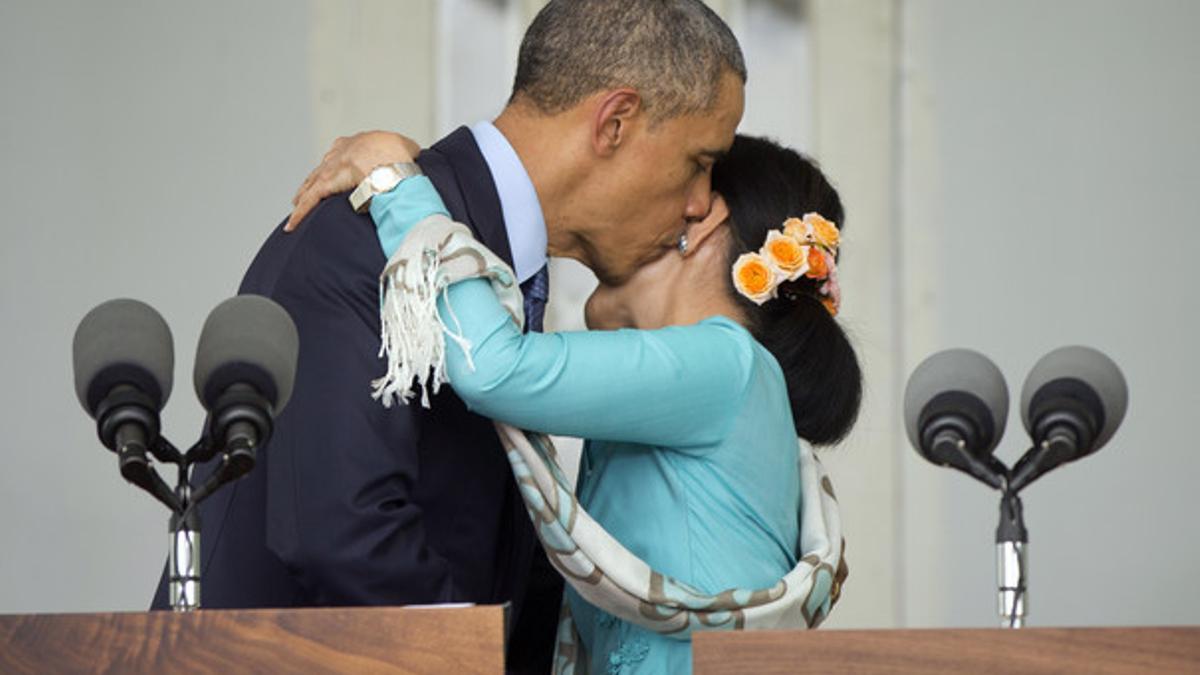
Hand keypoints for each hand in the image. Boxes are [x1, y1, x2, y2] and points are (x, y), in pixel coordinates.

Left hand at [285, 130, 421, 230]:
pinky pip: (308, 201)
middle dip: (316, 179)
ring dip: (303, 196)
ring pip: (311, 184)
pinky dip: (299, 214)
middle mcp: (339, 152)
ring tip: (297, 206)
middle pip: (322, 168)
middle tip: (311, 190)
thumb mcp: (406, 146)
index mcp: (357, 143)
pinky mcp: (326, 185)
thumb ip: (405, 150)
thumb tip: (412, 154)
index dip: (339, 162)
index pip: (342, 152)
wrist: (389, 161)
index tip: (337, 170)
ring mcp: (330, 168)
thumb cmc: (398, 155)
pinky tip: (292, 225)